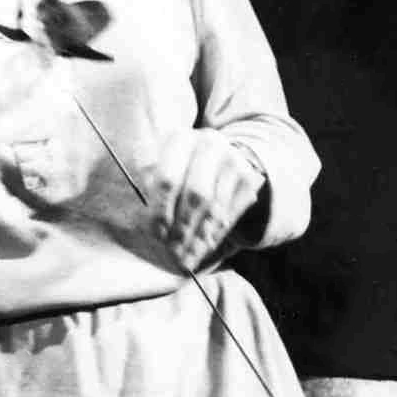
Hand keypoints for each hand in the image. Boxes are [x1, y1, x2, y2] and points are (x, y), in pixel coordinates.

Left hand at [149, 130, 266, 270]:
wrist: (215, 153)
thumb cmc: (176, 165)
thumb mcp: (157, 165)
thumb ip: (148, 186)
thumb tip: (147, 222)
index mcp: (178, 139)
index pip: (167, 179)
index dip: (161, 209)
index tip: (157, 233)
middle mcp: (209, 144)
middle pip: (196, 194)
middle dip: (184, 227)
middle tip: (173, 251)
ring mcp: (232, 159)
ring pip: (215, 206)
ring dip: (200, 236)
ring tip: (187, 257)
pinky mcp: (248, 176)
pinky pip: (232, 211)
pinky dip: (216, 233)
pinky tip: (204, 247)